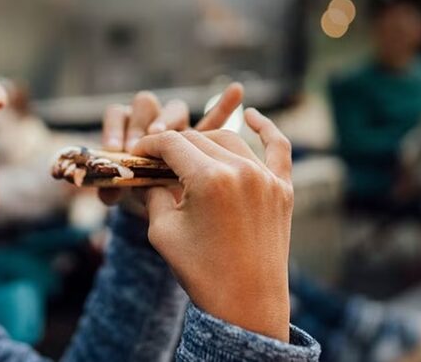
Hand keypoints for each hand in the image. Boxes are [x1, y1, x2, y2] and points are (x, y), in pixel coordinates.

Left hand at [98, 83, 243, 205]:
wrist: (161, 214)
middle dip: (140, 122)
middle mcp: (150, 122)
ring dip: (168, 119)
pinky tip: (236, 92)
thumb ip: (112, 191)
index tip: (116, 149)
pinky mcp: (199, 141)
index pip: (117, 114)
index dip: (115, 128)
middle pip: (145, 104)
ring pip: (174, 110)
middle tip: (137, 144)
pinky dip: (223, 106)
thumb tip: (107, 192)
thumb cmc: (137, 200)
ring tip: (163, 135)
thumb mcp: (121, 195)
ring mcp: (176, 129)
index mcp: (126, 131)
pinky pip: (213, 121)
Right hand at [132, 109, 292, 341]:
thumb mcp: (162, 230)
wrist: (247, 305)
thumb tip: (149, 173)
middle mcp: (241, 171)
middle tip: (156, 159)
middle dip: (173, 146)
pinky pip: (278, 148)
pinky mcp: (284, 189)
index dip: (149, 145)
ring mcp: (267, 178)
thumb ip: (154, 192)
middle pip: (198, 140)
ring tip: (187, 154)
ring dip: (206, 142)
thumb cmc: (201, 272)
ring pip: (230, 140)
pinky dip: (266, 128)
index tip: (136, 153)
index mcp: (210, 179)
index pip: (171, 144)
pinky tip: (251, 115)